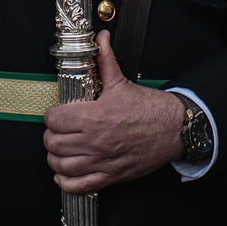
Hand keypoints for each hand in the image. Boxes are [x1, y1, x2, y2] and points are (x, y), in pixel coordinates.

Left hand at [42, 31, 184, 193]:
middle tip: (58, 130)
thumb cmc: (150, 108)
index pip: (55, 120)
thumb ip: (106, 60)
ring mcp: (102, 161)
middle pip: (53, 143)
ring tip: (59, 150)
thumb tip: (101, 39)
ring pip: (62, 166)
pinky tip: (64, 173)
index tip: (56, 114)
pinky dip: (65, 182)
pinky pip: (79, 186)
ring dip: (55, 158)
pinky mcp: (111, 176)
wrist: (174, 129)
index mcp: (96, 116)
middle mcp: (96, 141)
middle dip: (52, 135)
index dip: (52, 115)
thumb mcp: (123, 82)